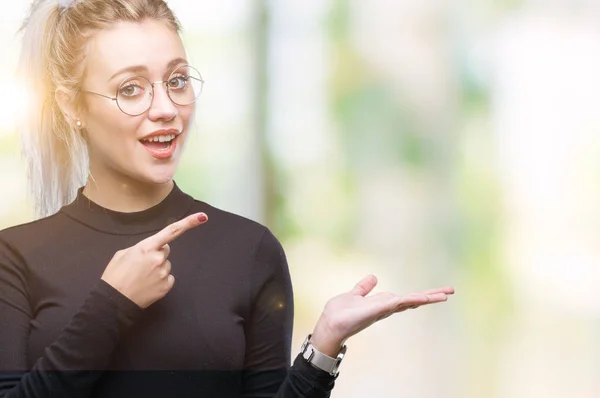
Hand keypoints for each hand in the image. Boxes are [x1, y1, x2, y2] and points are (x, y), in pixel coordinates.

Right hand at [101, 212, 207, 307]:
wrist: (113, 301)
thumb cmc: (115, 276)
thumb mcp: (123, 254)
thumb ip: (141, 248)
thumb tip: (150, 249)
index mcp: (146, 247)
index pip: (171, 231)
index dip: (189, 223)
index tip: (203, 217)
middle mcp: (158, 258)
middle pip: (166, 250)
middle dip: (157, 254)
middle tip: (142, 265)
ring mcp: (164, 273)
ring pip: (166, 265)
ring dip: (158, 268)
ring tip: (142, 277)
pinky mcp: (166, 286)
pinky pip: (169, 278)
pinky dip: (161, 280)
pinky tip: (148, 285)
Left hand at [310, 275, 453, 355]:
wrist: (330, 323)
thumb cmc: (340, 313)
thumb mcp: (354, 295)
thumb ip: (364, 288)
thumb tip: (374, 277)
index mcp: (383, 303)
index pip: (407, 298)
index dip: (422, 295)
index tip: (439, 292)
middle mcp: (386, 307)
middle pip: (413, 300)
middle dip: (431, 296)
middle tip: (450, 292)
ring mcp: (384, 309)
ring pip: (410, 301)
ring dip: (427, 298)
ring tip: (445, 295)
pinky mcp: (379, 309)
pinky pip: (398, 303)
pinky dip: (411, 300)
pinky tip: (423, 298)